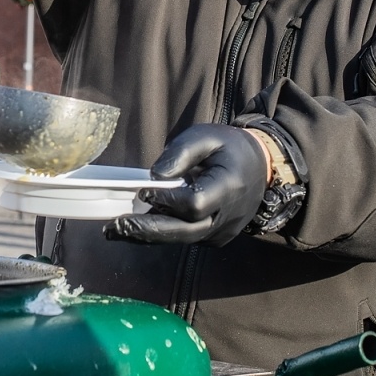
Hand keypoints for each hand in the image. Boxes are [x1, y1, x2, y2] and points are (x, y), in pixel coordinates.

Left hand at [104, 125, 268, 246]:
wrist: (261, 168)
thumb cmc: (229, 148)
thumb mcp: (206, 136)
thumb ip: (180, 153)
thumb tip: (153, 177)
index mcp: (229, 187)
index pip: (195, 203)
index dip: (167, 200)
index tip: (143, 192)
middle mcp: (228, 217)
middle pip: (185, 232)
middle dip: (147, 230)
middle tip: (113, 227)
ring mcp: (223, 232)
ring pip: (182, 239)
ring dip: (148, 236)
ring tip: (115, 231)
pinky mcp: (216, 239)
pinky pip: (186, 239)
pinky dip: (163, 234)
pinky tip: (139, 227)